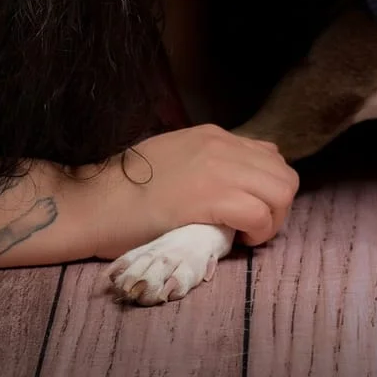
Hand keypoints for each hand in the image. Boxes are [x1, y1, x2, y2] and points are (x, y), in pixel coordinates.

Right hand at [94, 124, 299, 257]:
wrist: (91, 201)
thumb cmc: (123, 192)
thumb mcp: (173, 162)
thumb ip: (206, 166)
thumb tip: (234, 185)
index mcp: (212, 136)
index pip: (268, 155)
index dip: (266, 189)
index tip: (247, 211)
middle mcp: (222, 145)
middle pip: (284, 174)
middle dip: (277, 207)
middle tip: (251, 229)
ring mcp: (219, 167)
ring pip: (282, 192)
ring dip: (272, 220)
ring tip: (245, 235)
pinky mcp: (212, 195)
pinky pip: (260, 214)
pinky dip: (258, 233)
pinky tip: (236, 241)